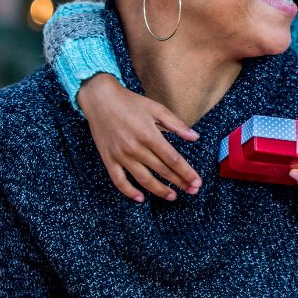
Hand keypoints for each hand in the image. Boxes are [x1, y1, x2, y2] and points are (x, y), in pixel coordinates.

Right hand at [76, 73, 201, 201]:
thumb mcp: (156, 108)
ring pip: (143, 179)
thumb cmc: (130, 102)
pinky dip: (129, 192)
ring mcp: (120, 155)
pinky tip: (141, 198)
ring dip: (159, 190)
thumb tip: (195, 137)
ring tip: (173, 196)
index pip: (173, 159)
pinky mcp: (108, 159)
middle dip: (179, 182)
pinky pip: (119, 180)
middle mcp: (135, 148)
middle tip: (192, 191)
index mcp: (149, 135)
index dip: (186, 172)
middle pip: (162, 170)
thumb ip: (176, 124)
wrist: (100, 99)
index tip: (197, 182)